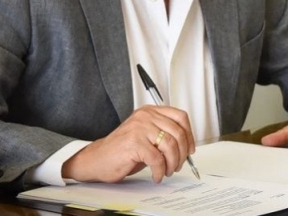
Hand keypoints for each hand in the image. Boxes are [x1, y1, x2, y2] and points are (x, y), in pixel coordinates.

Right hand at [62, 105, 195, 182]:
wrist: (97, 160)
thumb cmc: (122, 150)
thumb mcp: (146, 135)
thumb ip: (164, 133)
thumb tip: (187, 145)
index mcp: (150, 111)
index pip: (180, 117)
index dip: (190, 134)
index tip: (190, 149)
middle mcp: (145, 116)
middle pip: (177, 132)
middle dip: (182, 152)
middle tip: (179, 164)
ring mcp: (139, 128)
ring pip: (170, 145)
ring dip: (173, 162)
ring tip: (168, 171)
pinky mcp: (134, 143)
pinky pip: (157, 159)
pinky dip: (160, 170)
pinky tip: (157, 175)